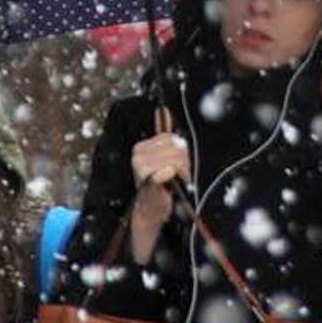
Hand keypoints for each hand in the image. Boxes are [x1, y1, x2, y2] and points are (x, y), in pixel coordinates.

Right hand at [129, 107, 189, 262]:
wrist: (151, 212)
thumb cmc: (162, 186)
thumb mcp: (166, 159)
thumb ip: (165, 136)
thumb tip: (164, 110)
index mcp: (141, 146)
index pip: (172, 138)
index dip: (180, 153)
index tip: (175, 167)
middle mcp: (138, 152)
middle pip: (176, 147)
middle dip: (183, 163)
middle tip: (176, 177)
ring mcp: (140, 165)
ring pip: (177, 158)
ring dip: (182, 173)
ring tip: (174, 182)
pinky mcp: (146, 177)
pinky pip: (169, 169)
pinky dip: (174, 177)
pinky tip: (169, 185)